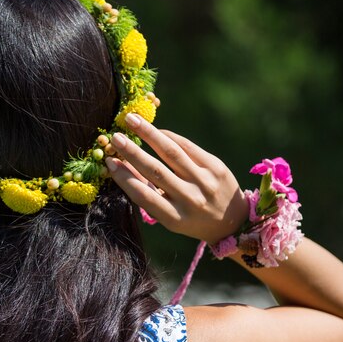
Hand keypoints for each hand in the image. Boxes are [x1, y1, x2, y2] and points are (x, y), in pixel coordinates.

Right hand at [105, 113, 248, 243]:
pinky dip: (168, 137)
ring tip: (131, 120)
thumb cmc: (191, 219)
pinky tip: (154, 131)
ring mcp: (205, 182)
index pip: (144, 195)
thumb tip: (120, 166)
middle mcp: (191, 200)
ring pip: (172, 153)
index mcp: (175, 218)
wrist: (233, 221)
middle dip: (133, 152)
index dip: (124, 177)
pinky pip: (187, 147)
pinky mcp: (216, 167)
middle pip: (156, 171)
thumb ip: (148, 194)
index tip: (109, 162)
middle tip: (115, 137)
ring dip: (149, 134)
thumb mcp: (169, 216)